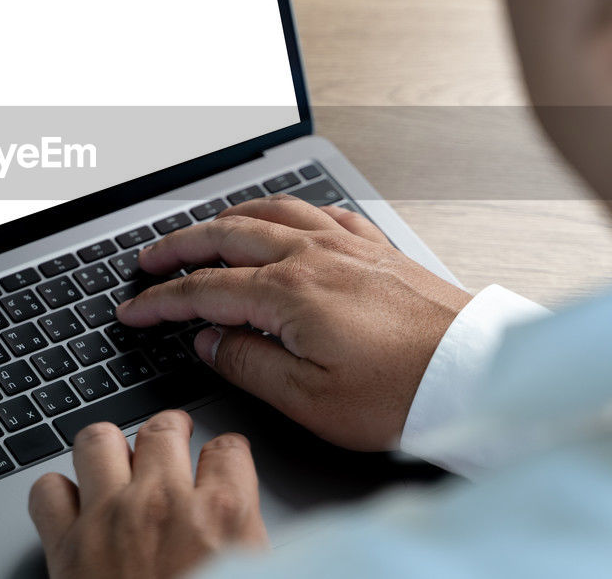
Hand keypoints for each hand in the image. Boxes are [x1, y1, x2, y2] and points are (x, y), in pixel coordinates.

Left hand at [29, 411, 267, 578]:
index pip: (229, 450)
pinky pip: (48, 491)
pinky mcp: (64, 549)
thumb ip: (251, 543)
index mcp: (224, 516)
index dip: (226, 454)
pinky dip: (58, 492)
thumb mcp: (253, 573)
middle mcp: (164, 505)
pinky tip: (73, 505)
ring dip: (109, 446)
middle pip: (162, 429)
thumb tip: (248, 530)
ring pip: (97, 439)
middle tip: (171, 435)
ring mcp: (108, 520)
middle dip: (169, 429)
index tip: (222, 460)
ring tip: (116, 453)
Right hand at [118, 195, 471, 450]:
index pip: (204, 290)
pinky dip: (290, 212)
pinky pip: (322, 213)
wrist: (477, 374)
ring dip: (227, 219)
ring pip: (271, 213)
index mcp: (290, 294)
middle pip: (228, 236)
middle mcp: (314, 257)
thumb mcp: (309, 399)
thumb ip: (247, 364)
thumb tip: (207, 342)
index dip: (161, 301)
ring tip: (204, 229)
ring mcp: (347, 247)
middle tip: (150, 258)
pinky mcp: (377, 250)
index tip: (135, 310)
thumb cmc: (403, 393)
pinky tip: (286, 220)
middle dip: (180, 245)